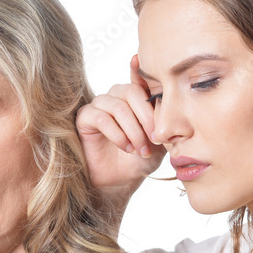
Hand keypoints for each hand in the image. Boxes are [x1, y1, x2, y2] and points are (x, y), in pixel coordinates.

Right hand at [76, 55, 166, 212]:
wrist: (122, 180)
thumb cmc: (142, 158)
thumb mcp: (160, 137)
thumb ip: (163, 117)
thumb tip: (168, 98)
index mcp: (135, 96)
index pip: (140, 78)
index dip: (142, 73)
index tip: (148, 72)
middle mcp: (116, 96)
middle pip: (131, 91)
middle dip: (147, 116)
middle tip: (155, 138)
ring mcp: (99, 105)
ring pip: (118, 107)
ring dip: (133, 130)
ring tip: (141, 149)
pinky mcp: (85, 118)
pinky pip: (101, 118)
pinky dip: (117, 135)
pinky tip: (126, 148)